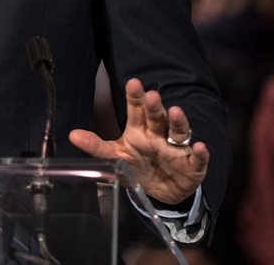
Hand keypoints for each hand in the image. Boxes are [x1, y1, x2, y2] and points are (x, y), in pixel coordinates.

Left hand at [68, 78, 208, 204]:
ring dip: (179, 122)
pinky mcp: (192, 166)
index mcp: (140, 129)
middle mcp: (159, 134)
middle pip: (157, 117)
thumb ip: (96, 146)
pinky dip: (200, 153)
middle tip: (152, 95)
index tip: (133, 83)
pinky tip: (201, 146)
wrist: (160, 190)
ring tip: (176, 112)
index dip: (135, 97)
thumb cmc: (138, 164)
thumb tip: (72, 135)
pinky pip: (198, 158)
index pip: (137, 109)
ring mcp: (177, 149)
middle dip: (155, 106)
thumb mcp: (116, 155)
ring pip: (179, 132)